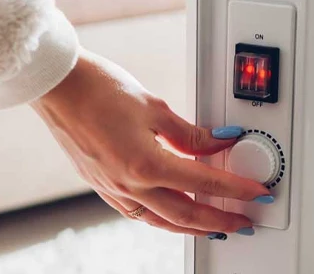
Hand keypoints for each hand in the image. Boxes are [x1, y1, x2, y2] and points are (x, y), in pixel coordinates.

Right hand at [31, 51, 271, 236]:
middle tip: (244, 221)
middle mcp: (128, 185)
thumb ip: (191, 133)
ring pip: (161, 221)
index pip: (204, 183)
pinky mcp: (102, 186)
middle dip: (220, 221)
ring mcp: (112, 190)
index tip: (257, 193)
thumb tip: (220, 141)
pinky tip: (174, 214)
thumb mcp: (155, 107)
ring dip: (193, 227)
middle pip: (186, 214)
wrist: (57, 87)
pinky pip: (140, 215)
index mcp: (145, 165)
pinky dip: (163, 219)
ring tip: (216, 225)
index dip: (236, 189)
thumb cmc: (97, 89)